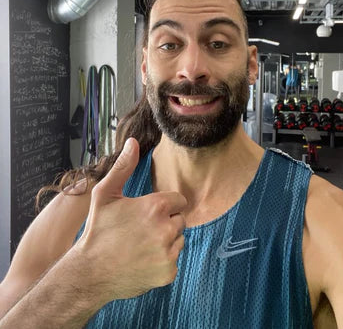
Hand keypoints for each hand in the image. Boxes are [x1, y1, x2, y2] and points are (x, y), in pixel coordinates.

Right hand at [75, 138, 186, 302]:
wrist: (90, 272)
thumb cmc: (98, 230)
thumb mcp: (105, 194)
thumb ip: (123, 166)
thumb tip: (133, 141)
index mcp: (155, 207)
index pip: (179, 200)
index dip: (165, 205)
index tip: (149, 213)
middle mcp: (166, 229)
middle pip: (180, 220)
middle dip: (166, 223)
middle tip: (142, 230)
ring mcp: (168, 252)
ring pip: (178, 240)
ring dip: (166, 242)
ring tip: (141, 245)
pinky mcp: (168, 272)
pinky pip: (174, 260)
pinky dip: (162, 261)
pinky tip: (143, 260)